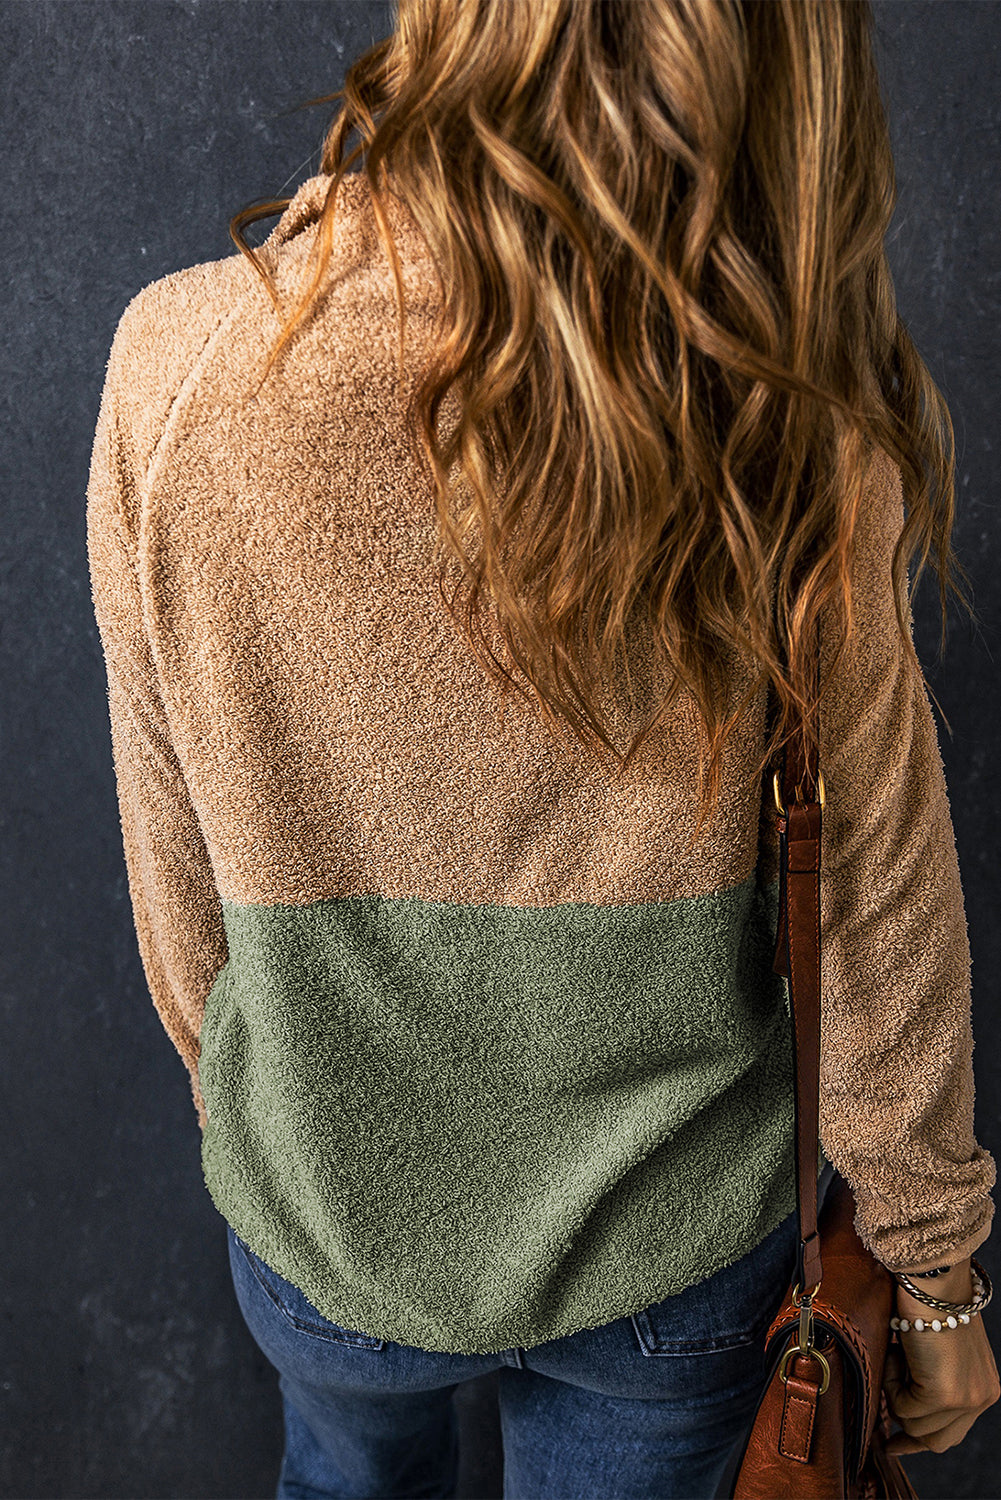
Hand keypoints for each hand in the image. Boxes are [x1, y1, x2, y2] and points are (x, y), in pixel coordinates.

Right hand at [882, 1258, 999, 1456]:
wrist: (933, 1280)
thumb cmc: (930, 1301)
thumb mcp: (939, 1349)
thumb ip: (933, 1379)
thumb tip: (900, 1409)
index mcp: (984, 1386)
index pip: (954, 1432)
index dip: (923, 1439)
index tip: (897, 1444)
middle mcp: (981, 1397)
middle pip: (938, 1441)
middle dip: (908, 1437)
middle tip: (885, 1435)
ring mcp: (965, 1399)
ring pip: (915, 1426)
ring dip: (896, 1394)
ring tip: (896, 1357)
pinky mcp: (944, 1395)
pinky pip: (903, 1407)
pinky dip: (891, 1382)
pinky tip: (896, 1353)